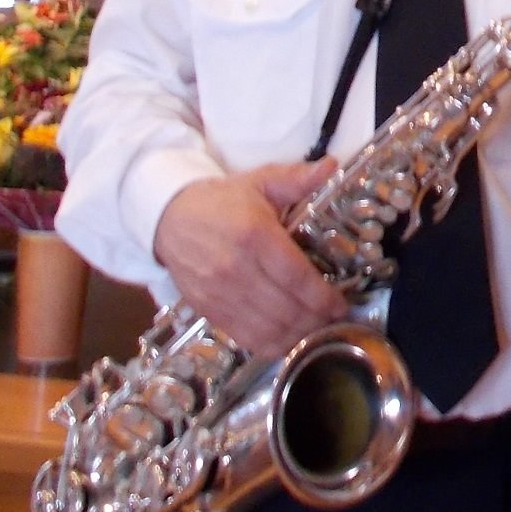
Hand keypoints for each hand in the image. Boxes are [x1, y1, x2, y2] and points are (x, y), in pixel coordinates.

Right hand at [152, 162, 343, 357]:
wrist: (169, 218)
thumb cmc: (220, 201)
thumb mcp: (260, 181)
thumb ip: (297, 178)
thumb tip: (331, 166)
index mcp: (254, 236)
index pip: (296, 277)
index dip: (323, 297)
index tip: (340, 304)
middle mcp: (236, 269)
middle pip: (286, 309)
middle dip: (316, 320)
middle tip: (333, 318)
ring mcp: (220, 294)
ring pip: (268, 329)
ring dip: (297, 336)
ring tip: (315, 329)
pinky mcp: (208, 310)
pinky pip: (245, 338)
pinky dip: (271, 345)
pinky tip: (287, 339)